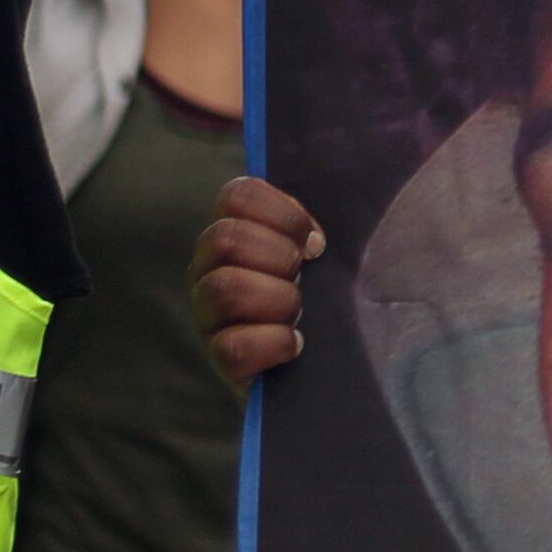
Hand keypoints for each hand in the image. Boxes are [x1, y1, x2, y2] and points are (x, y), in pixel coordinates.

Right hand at [192, 177, 324, 389]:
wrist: (332, 361)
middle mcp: (210, 268)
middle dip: (280, 255)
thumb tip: (342, 190)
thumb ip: (322, 217)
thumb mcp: (329, 248)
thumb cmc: (332, 292)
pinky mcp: (221, 361)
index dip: (284, 213)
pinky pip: (232, 347)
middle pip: (226, 238)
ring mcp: (210, 315)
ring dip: (278, 297)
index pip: (237, 195)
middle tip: (306, 275)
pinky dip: (273, 343)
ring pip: (225, 288)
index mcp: (235, 229)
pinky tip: (296, 344)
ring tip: (301, 311)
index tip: (317, 242)